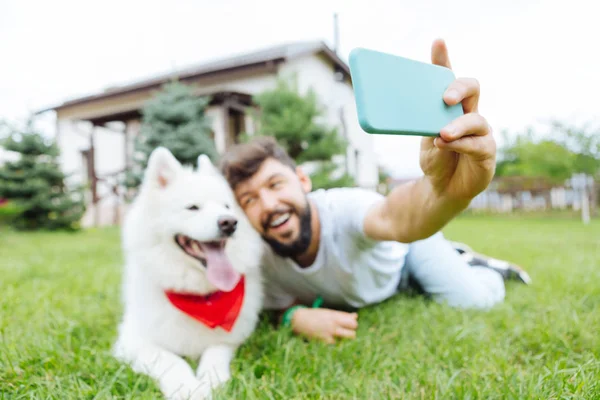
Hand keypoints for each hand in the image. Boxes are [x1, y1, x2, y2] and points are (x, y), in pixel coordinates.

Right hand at [291, 308, 357, 343]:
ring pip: (347, 337)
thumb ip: (342, 315)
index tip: (349, 326)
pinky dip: (335, 342)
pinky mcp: (325, 341)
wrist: (299, 320)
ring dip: (345, 337)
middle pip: (353, 329)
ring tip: (339, 336)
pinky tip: (329, 339)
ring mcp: (330, 333)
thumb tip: (355, 316)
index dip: (353, 324)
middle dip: (351, 331)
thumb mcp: (328, 313)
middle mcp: (334, 324)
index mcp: (335, 316)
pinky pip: (336, 343)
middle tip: (346, 332)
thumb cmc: (314, 315)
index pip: (353, 321)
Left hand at [420, 39, 495, 202]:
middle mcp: (470, 114)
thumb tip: (410, 111)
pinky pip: (477, 145)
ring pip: (476, 120)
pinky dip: (460, 144)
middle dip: (459, 88)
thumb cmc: (436, 158)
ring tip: (441, 133)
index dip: (444, 60)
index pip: (449, 78)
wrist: (442, 189)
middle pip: (472, 89)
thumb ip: (423, 126)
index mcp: (452, 107)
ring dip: (458, 126)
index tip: (437, 42)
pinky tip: (446, 144)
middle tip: (445, 98)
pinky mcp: (486, 154)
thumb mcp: (424, 140)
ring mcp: (481, 133)